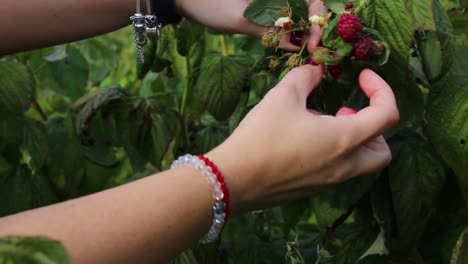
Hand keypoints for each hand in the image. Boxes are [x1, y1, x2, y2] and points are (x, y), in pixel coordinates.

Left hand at [175, 0, 327, 51]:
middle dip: (314, 28)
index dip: (318, 20)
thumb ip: (271, 31)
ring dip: (303, 31)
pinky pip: (283, 16)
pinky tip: (290, 45)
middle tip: (313, 53)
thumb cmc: (208, 3)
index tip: (315, 43)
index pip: (312, 0)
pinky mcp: (263, 5)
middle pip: (307, 6)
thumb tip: (299, 45)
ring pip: (296, 13)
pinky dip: (289, 30)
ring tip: (305, 52)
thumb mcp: (240, 20)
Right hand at [207, 65, 399, 212]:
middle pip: (383, 151)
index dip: (382, 90)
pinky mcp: (314, 189)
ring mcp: (330, 182)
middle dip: (375, 127)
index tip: (362, 77)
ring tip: (321, 122)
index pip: (387, 115)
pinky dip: (334, 152)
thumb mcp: (283, 96)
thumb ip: (306, 77)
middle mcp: (345, 165)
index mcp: (345, 139)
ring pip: (361, 163)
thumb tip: (317, 71)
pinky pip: (338, 170)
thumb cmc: (262, 136)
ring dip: (354, 139)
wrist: (235, 180)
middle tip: (347, 110)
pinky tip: (303, 140)